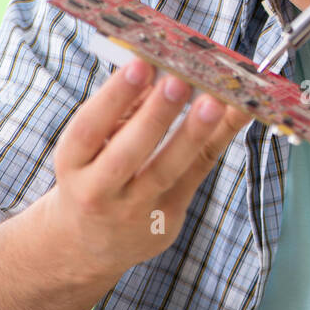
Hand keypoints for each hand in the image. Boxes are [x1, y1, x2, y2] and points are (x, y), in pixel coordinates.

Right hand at [44, 59, 250, 281]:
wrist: (90, 245)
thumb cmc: (96, 175)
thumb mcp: (94, 146)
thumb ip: (123, 110)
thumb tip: (157, 69)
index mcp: (72, 164)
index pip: (88, 129)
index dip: (113, 97)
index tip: (140, 64)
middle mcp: (98, 192)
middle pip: (127, 155)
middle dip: (155, 116)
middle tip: (179, 81)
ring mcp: (134, 210)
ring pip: (166, 170)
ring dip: (192, 133)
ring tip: (214, 102)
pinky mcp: (168, 218)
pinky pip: (197, 174)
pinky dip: (217, 141)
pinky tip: (237, 114)